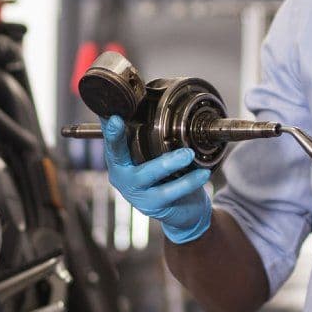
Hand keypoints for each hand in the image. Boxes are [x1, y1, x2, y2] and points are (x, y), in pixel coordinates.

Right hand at [101, 115, 211, 243]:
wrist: (183, 210)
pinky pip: (170, 192)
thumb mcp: (154, 155)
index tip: (112, 116)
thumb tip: (148, 101)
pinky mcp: (152, 205)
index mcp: (118, 161)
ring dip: (168, 162)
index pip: (111, 141)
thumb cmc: (166, 177)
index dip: (109, 130)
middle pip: (118, 155)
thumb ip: (148, 136)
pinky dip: (188, 181)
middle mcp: (121, 176)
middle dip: (119, 138)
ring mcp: (135, 193)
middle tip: (127, 123)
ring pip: (147, 175)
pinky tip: (202, 173)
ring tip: (188, 154)